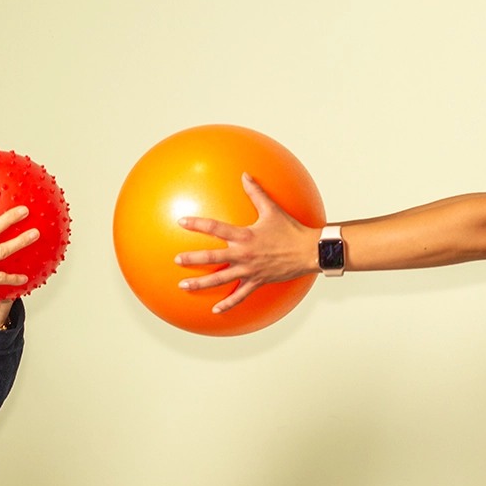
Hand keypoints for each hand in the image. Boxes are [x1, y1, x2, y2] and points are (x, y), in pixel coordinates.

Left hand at [175, 173, 319, 313]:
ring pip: (221, 280)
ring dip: (201, 284)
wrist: (309, 252)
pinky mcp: (257, 282)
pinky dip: (228, 304)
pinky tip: (215, 310)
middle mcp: (244, 254)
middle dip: (192, 259)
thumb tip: (245, 175)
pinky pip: (240, 296)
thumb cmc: (291, 230)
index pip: (215, 228)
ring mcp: (249, 271)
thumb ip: (256, 192)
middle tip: (177, 260)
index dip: (197, 224)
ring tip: (183, 286)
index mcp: (244, 236)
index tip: (182, 222)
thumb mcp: (272, 209)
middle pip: (212, 258)